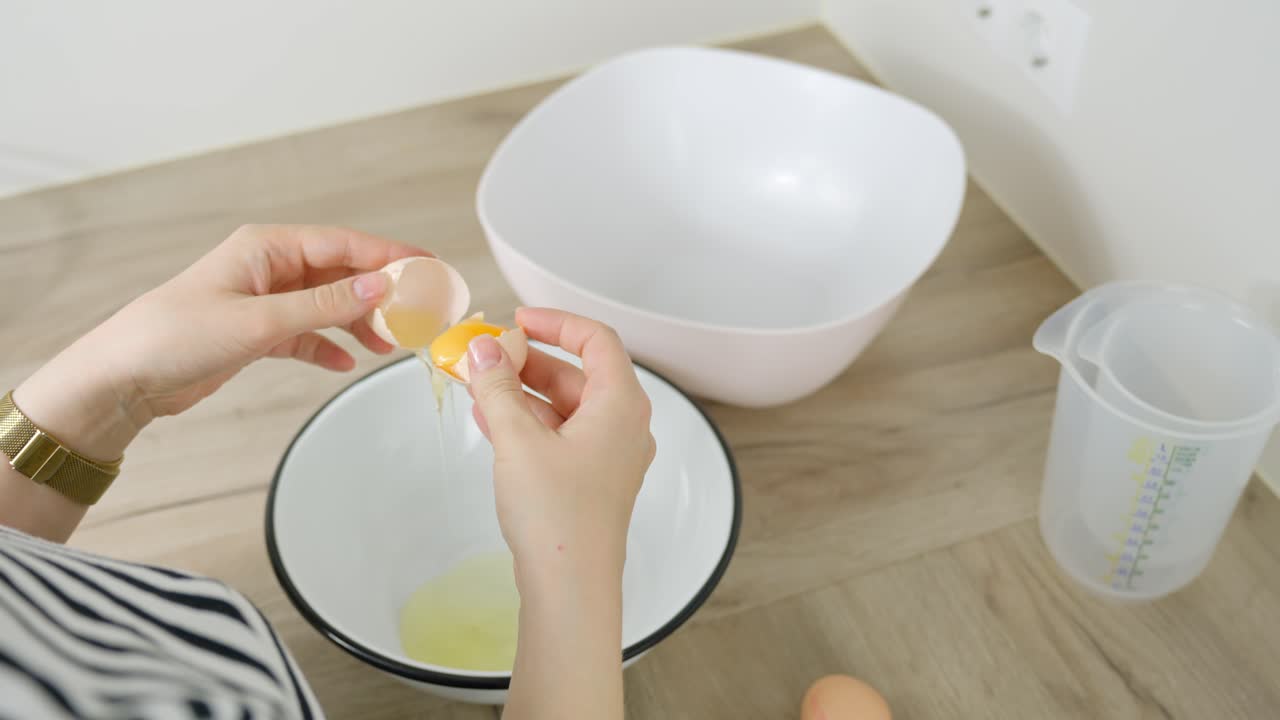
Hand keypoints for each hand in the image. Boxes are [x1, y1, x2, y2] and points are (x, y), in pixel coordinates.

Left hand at [14, 224, 426, 462]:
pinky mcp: (256, 332)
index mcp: (268, 248)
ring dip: (358, 323)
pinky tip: (345, 363)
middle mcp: (269, 267)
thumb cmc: (176, 335)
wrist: (124, 377)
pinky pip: (307, 333)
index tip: (429, 267)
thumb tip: (382, 287)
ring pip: (328, 304)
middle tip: (418, 313)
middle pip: (341, 273)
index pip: (344, 243)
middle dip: (380, 293)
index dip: (390, 254)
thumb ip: (325, 304)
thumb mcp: (259, 320)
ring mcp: (264, 299)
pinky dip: (328, 345)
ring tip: (386, 345)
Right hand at [465, 308, 654, 719]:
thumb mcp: (518, 440)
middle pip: (578, 372)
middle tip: (485, 357)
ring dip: (522, 393)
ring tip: (477, 386)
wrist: (571, 586)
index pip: (596, 339)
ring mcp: (610, 455)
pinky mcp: (592, 480)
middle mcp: (623, 425)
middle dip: (528, 361)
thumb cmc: (559, 516)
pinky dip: (528, 422)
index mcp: (621, 404)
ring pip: (565, 406)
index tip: (517, 321)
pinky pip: (561, 435)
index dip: (556, 322)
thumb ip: (498, 388)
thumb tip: (483, 351)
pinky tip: (489, 419)